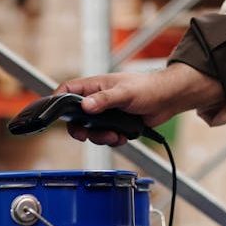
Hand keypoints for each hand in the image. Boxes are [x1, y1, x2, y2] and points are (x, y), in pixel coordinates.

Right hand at [56, 62, 223, 146]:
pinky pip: (105, 137)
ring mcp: (106, 112)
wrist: (168, 99)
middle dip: (81, 129)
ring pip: (91, 130)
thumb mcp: (125, 93)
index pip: (67, 90)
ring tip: (115, 135)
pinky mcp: (116, 124)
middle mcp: (97, 99)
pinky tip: (123, 136)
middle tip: (86, 136)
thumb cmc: (148, 87)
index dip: (58, 102)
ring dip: (100, 137)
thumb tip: (85, 106)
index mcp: (95, 86)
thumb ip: (104, 99)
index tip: (56, 116)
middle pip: (76, 117)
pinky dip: (113, 140)